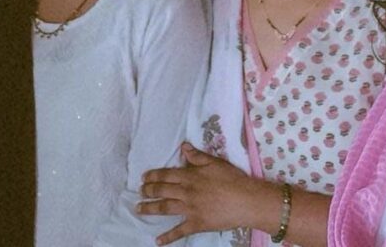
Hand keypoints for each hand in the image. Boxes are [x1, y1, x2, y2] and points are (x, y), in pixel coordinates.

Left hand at [139, 142, 274, 244]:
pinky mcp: (196, 224)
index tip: (144, 178)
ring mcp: (189, 209)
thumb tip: (183, 147)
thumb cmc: (232, 179)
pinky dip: (168, 237)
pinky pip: (179, 231)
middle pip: (162, 191)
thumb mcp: (215, 162)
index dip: (153, 176)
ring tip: (139, 209)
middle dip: (148, 191)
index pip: (166, 175)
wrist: (246, 200)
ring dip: (150, 208)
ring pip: (165, 208)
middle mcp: (186, 192)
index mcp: (190, 176)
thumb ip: (197, 156)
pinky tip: (158, 241)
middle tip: (140, 191)